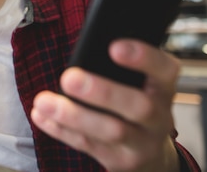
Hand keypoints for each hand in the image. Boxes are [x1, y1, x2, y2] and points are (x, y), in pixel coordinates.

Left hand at [31, 39, 180, 171]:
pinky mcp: (121, 161)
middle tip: (69, 78)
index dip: (143, 58)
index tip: (114, 47)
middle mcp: (159, 117)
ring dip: (73, 115)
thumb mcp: (138, 83)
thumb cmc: (134, 101)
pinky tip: (41, 115)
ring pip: (111, 132)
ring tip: (44, 101)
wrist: (150, 152)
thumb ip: (117, 68)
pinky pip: (88, 145)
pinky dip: (61, 130)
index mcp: (163, 88)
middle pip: (139, 107)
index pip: (164, 70)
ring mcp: (142, 143)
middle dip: (102, 92)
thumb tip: (83, 48)